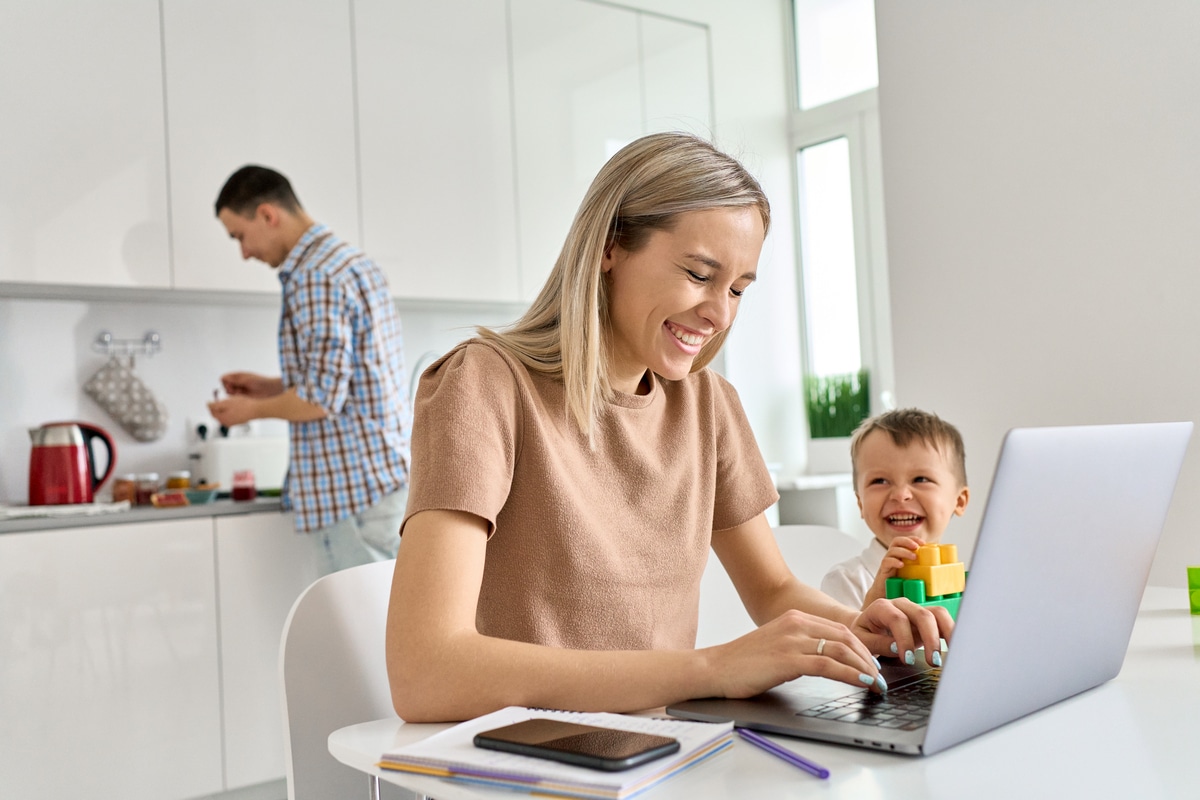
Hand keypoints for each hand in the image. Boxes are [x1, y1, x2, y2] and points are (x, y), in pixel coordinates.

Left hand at [208, 395, 258, 426]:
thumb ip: (214, 405)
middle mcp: (226, 423)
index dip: (211, 405)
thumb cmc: (243, 406)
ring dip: (225, 409)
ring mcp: (233, 423)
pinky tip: (236, 406)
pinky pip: (232, 416)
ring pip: (225, 415)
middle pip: (218, 414)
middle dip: (218, 407)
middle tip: (221, 400)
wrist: (255, 409)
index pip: (212, 412)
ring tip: (230, 402)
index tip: (212, 400)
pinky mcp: (239, 421)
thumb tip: (208, 405)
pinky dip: (231, 411)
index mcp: (222, 419)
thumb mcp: (225, 402)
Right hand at [220, 371, 280, 398]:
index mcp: (237, 376)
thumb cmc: (260, 382)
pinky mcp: (242, 396)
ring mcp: (239, 389)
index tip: (231, 385)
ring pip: (228, 392)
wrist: (269, 390)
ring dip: (233, 393)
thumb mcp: (246, 379)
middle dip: (229, 388)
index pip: (224, 378)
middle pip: (225, 386)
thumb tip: (223, 378)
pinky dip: (236, 398)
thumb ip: (234, 379)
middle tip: (237, 390)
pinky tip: (243, 397)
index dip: (225, 382)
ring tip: (242, 392)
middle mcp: (237, 382)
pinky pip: (234, 398)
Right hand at [709, 609, 886, 698]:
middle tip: (880, 677)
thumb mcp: (777, 646)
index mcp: (795, 618)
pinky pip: (828, 665)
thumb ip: (800, 647)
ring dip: (865, 668)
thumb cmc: (743, 662)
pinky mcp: (788, 659)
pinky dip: (850, 674)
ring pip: (841, 649)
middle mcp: (796, 624)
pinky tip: (862, 683)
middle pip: (846, 637)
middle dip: (868, 658)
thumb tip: (827, 662)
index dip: (861, 648)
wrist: (715, 668)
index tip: (873, 665)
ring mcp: (792, 640)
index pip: (839, 629)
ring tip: (876, 684)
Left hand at [851, 598, 951, 666]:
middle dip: (930, 639)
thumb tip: (897, 648)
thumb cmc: (863, 633)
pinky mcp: (926, 619)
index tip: (908, 659)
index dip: (904, 639)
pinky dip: (951, 632)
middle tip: (933, 661)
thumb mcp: (862, 640)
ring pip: (938, 613)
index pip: (898, 619)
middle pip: (922, 615)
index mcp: (882, 607)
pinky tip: (955, 648)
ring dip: (947, 633)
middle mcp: (901, 604)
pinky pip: (943, 620)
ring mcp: (916, 610)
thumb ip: (878, 643)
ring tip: (948, 655)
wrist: (865, 627)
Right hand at [861, 536, 923, 608]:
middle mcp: (893, 556)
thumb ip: (922, 571)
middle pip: (897, 541)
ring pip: (892, 550)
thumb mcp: (913, 575)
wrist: (885, 596)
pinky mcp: (883, 571)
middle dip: (907, 541)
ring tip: (914, 557)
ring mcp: (888, 563)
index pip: (905, 541)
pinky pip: (886, 562)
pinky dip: (894, 561)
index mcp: (900, 555)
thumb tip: (942, 573)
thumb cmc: (901, 586)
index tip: (923, 543)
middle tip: (917, 547)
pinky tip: (901, 565)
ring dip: (904, 551)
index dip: (913, 539)